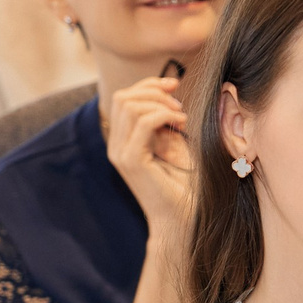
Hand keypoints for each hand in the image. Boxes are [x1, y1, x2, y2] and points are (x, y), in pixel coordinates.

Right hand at [104, 74, 195, 234]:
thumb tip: (170, 93)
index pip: (124, 98)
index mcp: (124, 140)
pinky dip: (164, 115)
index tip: (174, 83)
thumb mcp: (176, 144)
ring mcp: (121, 153)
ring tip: (182, 117)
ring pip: (129, 106)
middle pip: (122, 97)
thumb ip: (167, 121)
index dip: (148, 85)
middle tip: (179, 103)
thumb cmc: (185, 185)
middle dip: (153, 90)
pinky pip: (143, 122)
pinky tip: (182, 124)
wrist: (183, 219)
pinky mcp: (131, 160)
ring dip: (160, 103)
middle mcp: (117, 145)